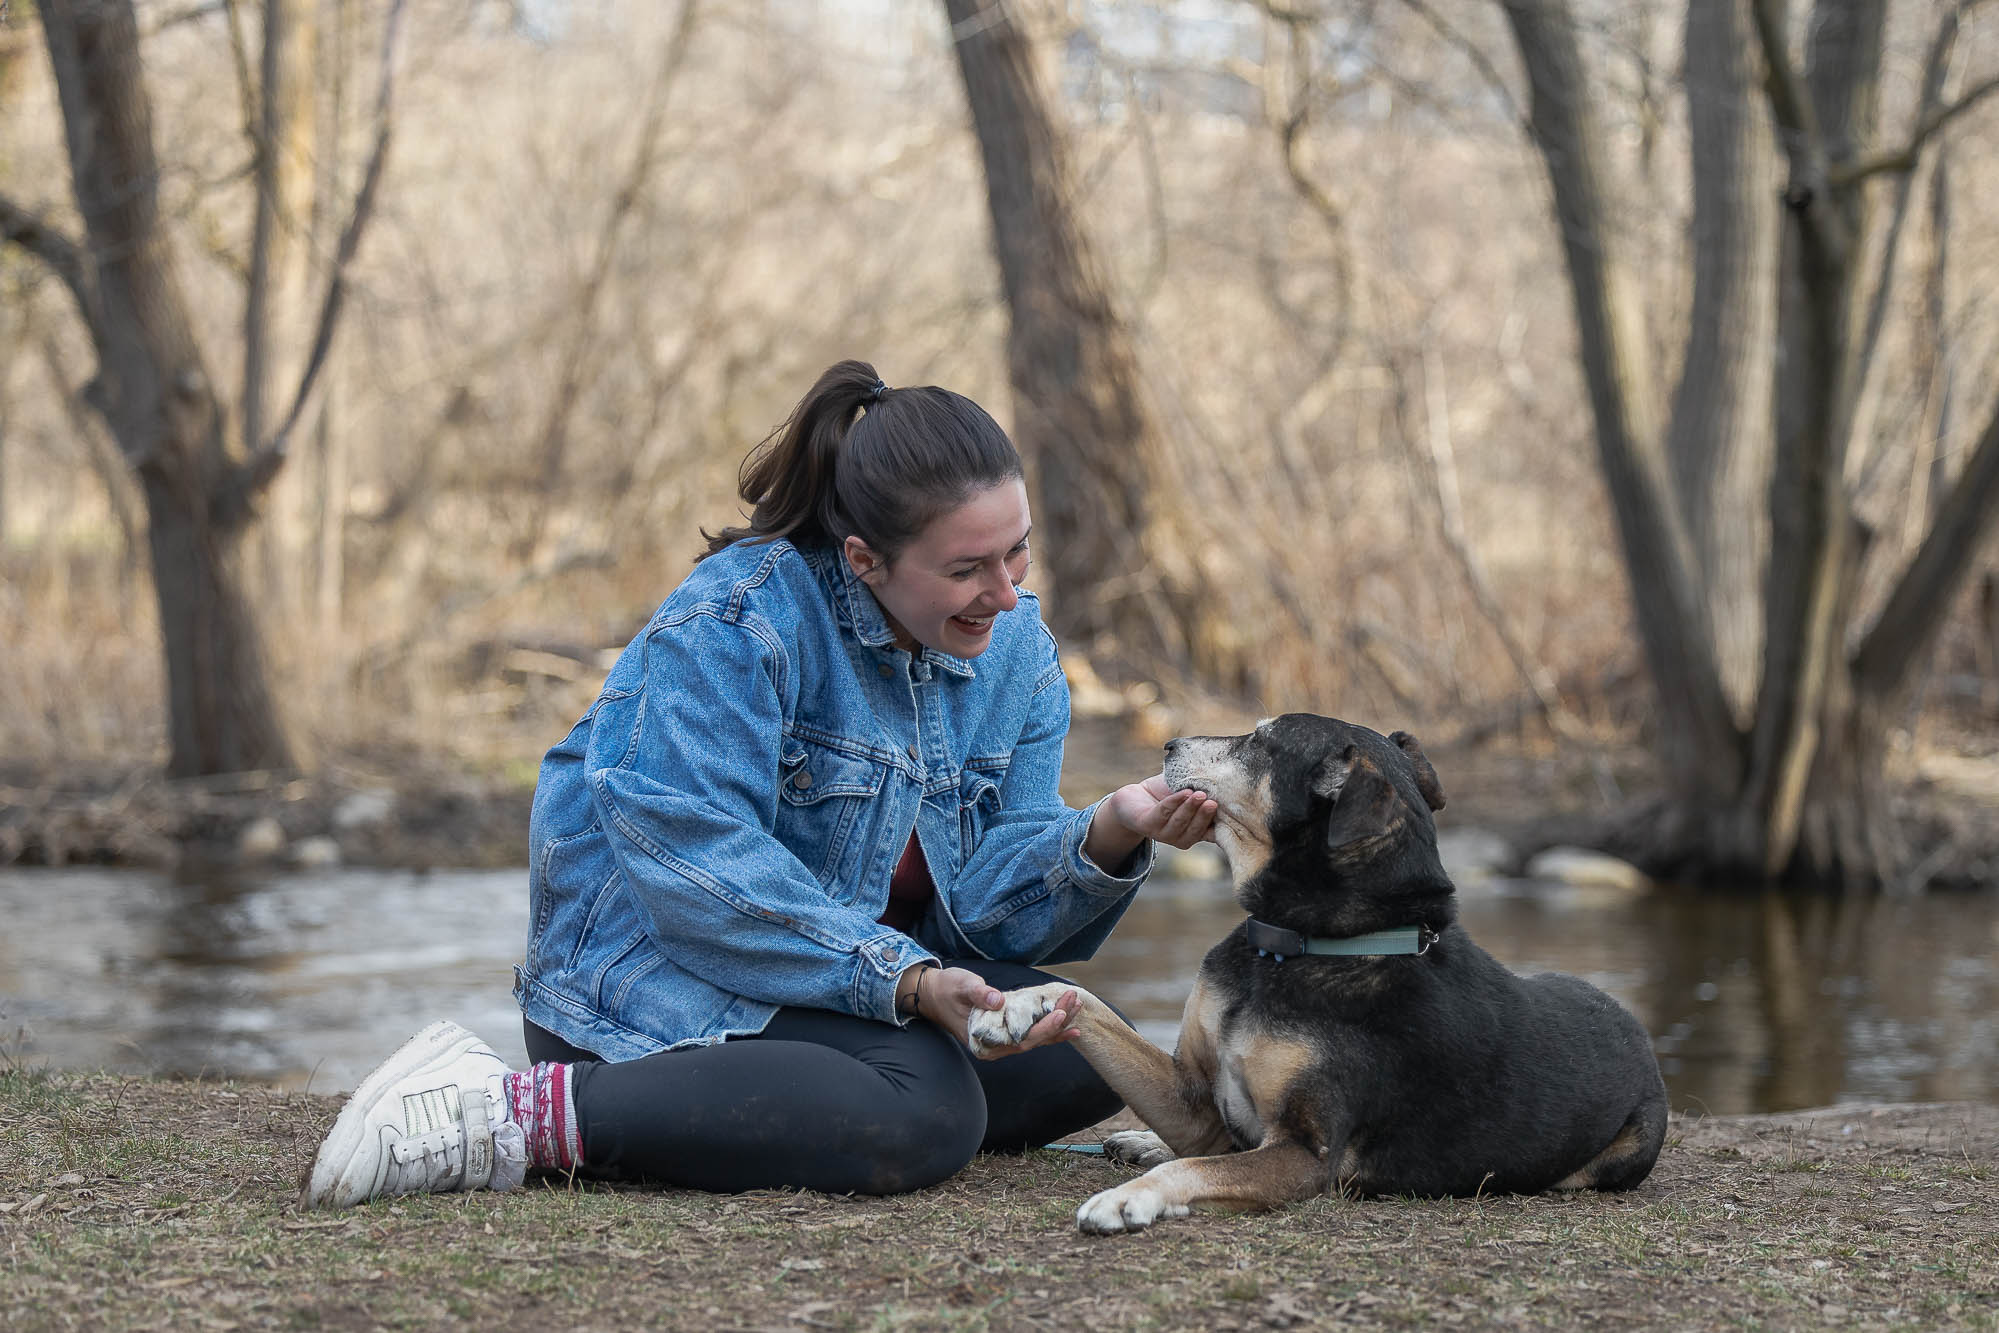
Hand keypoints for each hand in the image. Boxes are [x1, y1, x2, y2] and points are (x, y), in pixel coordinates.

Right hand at [915, 966, 1079, 1056]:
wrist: (934, 995)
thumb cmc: (947, 990)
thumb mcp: (961, 987)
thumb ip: (979, 994)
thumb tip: (997, 999)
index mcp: (986, 1042)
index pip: (1021, 1040)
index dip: (1043, 1029)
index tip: (1059, 1013)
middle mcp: (997, 1048)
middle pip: (1034, 1040)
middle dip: (1056, 1022)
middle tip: (1073, 1002)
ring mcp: (1003, 1042)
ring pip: (1036, 1038)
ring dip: (1058, 1024)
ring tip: (1076, 1008)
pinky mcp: (1007, 1032)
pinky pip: (1032, 1033)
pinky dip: (1051, 1028)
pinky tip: (1069, 1024)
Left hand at [1091, 774, 1218, 859]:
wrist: (1135, 797)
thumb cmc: (1168, 793)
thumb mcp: (1190, 791)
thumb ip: (1207, 790)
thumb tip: (1230, 779)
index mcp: (1197, 832)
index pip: (1215, 834)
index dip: (1226, 830)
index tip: (1238, 819)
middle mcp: (1182, 837)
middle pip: (1197, 829)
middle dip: (1205, 816)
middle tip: (1213, 802)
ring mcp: (1164, 834)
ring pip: (1180, 822)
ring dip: (1190, 808)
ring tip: (1199, 794)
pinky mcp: (1148, 826)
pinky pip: (1164, 813)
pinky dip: (1174, 802)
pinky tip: (1183, 792)